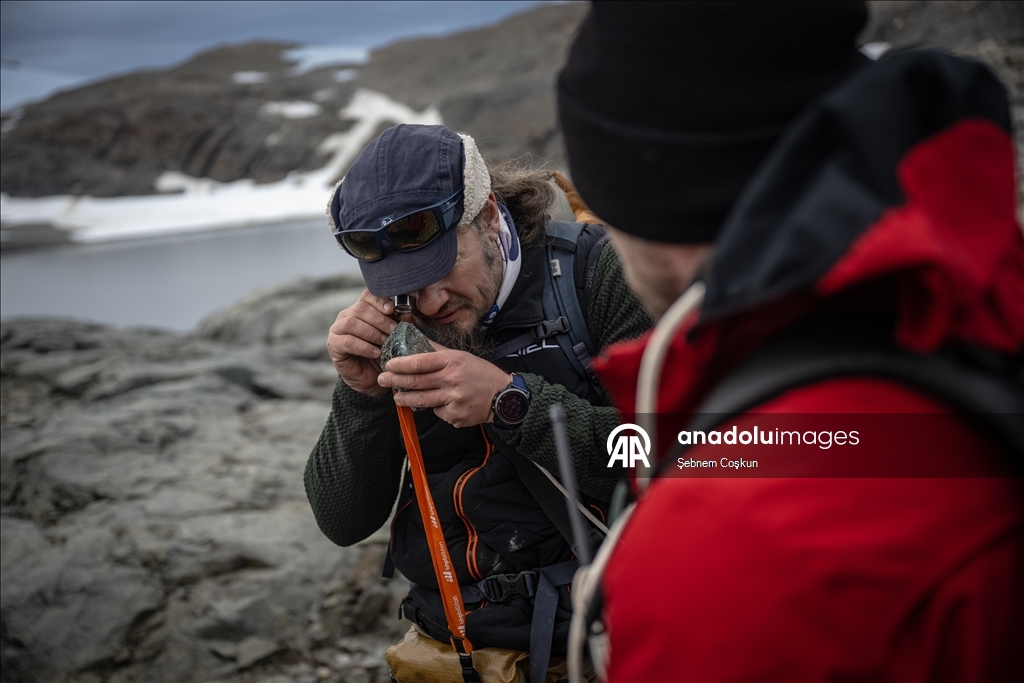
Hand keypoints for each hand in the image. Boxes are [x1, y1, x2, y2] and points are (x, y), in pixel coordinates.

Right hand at [327, 290, 396, 395]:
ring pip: (352, 323)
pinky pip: (348, 341)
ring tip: (384, 342)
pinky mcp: (334, 345)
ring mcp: (338, 330)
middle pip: (361, 308)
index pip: (367, 296)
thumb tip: (407, 313)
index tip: (391, 309)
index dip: (379, 300)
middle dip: (380, 319)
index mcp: (362, 309)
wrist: (371, 379)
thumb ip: (398, 323)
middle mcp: (347, 316)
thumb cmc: (383, 354)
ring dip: (371, 332)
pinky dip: (364, 346)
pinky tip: (375, 353)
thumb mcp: (394, 337)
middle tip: (393, 331)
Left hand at [379, 343, 511, 427]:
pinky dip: (435, 408)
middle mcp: (452, 380)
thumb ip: (437, 352)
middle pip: (416, 382)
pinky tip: (440, 404)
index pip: (420, 362)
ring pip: (421, 401)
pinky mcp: (455, 416)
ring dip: (405, 398)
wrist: (502, 396)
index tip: (389, 364)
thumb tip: (415, 342)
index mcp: (453, 362)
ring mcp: (453, 400)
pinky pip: (437, 412)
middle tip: (382, 379)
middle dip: (395, 381)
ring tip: (397, 397)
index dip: (401, 364)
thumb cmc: (480, 373)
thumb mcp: (461, 356)